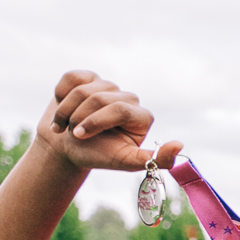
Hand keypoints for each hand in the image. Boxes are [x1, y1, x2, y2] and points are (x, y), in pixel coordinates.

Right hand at [35, 71, 182, 174]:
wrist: (66, 147)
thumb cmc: (97, 155)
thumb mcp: (126, 162)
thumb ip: (154, 159)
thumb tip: (179, 145)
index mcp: (142, 117)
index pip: (120, 109)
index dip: (95, 122)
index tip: (80, 136)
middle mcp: (129, 99)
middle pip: (99, 99)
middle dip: (79, 118)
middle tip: (74, 134)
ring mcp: (109, 86)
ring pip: (82, 89)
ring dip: (66, 111)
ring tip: (66, 125)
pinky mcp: (89, 78)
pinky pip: (71, 78)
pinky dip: (60, 95)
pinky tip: (64, 107)